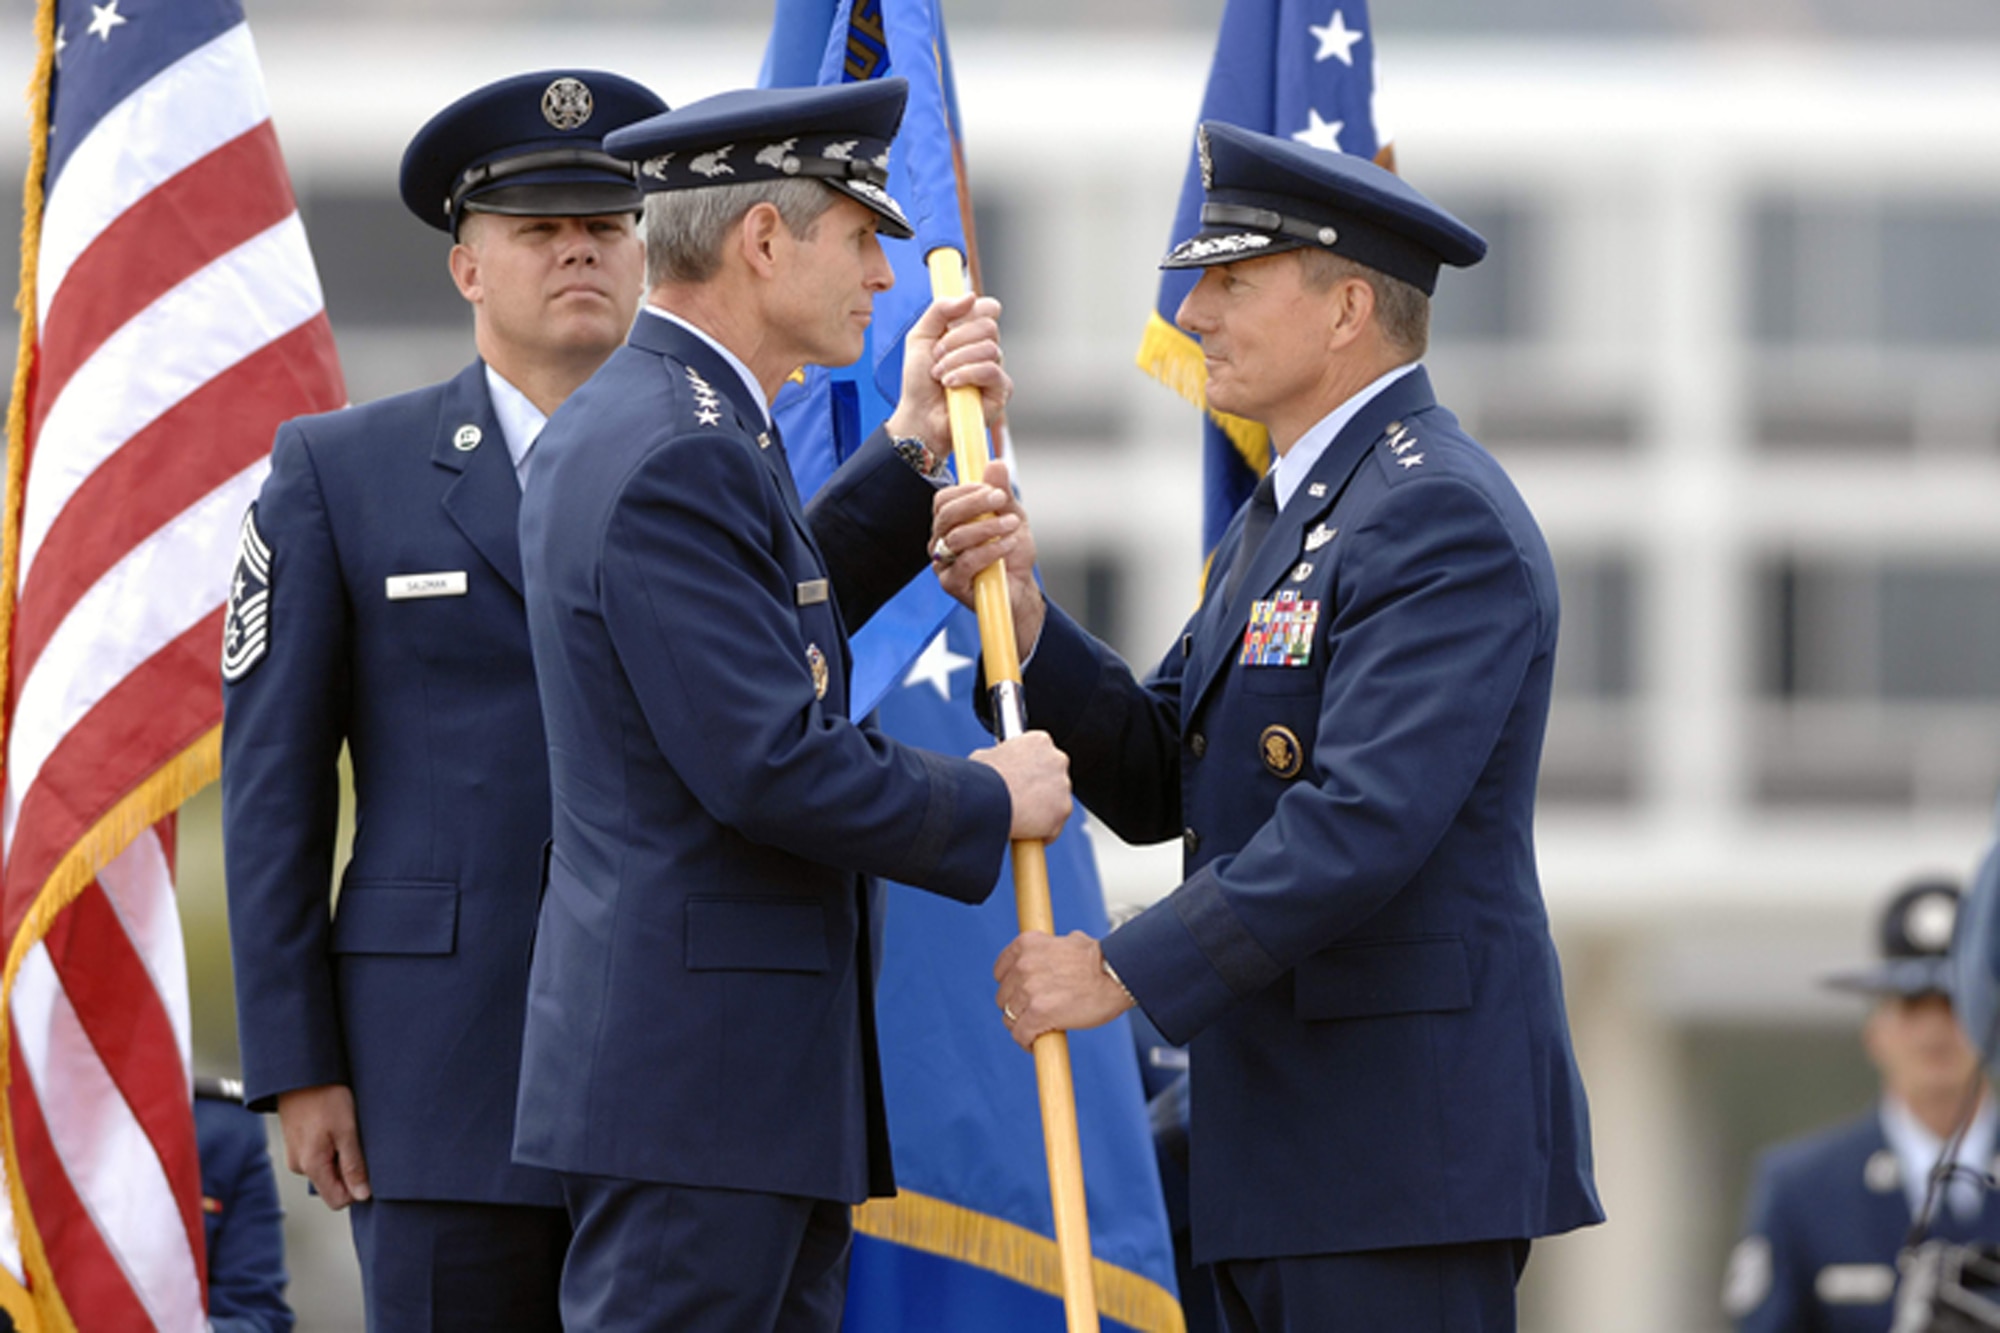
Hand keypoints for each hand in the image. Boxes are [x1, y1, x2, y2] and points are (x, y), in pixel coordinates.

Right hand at [276, 1083, 370, 1209]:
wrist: (301, 1073)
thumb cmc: (325, 1097)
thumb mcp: (347, 1130)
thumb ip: (354, 1166)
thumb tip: (363, 1196)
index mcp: (311, 1166)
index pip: (338, 1201)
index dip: (358, 1189)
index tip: (368, 1166)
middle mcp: (299, 1166)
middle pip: (333, 1186)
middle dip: (350, 1171)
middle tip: (357, 1142)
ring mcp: (296, 1155)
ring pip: (327, 1170)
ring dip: (341, 1157)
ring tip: (346, 1130)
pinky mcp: (297, 1144)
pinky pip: (319, 1157)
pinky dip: (331, 1147)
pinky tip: (336, 1127)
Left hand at [885, 294, 1010, 459]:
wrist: (919, 415)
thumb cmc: (920, 382)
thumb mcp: (920, 337)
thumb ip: (940, 310)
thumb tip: (970, 296)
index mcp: (970, 334)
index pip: (988, 308)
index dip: (974, 310)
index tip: (952, 323)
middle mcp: (986, 350)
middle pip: (988, 325)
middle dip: (956, 340)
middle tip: (937, 357)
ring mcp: (996, 370)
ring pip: (989, 348)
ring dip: (956, 361)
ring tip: (940, 375)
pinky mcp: (1001, 391)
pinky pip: (991, 370)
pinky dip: (967, 374)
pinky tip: (951, 384)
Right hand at [930, 459, 1043, 655]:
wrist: (1020, 590)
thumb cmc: (1011, 556)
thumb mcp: (1012, 517)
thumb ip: (1002, 493)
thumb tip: (995, 464)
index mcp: (950, 524)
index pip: (944, 500)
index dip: (967, 490)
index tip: (994, 488)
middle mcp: (940, 542)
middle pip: (946, 515)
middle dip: (976, 503)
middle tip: (1001, 500)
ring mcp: (943, 564)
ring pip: (957, 537)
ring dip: (989, 527)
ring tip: (1012, 526)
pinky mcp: (951, 584)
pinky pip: (967, 561)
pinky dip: (991, 550)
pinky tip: (1008, 545)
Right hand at [970, 730, 1069, 841]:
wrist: (987, 799)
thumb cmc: (981, 777)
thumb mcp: (985, 756)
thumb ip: (1000, 756)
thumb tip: (995, 762)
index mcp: (1040, 740)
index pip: (1042, 754)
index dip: (1030, 769)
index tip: (1021, 779)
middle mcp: (1057, 759)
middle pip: (1054, 777)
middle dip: (1041, 788)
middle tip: (1021, 799)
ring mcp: (1063, 784)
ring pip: (1057, 801)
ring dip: (1043, 810)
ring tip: (1020, 817)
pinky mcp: (1064, 809)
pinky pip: (1055, 824)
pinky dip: (1043, 831)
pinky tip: (1026, 832)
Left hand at [993, 930, 1134, 1048]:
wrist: (1117, 975)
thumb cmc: (1101, 961)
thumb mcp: (1069, 941)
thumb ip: (1052, 947)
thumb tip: (1052, 953)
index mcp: (1027, 944)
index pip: (1001, 971)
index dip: (1010, 987)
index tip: (1019, 996)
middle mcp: (1023, 965)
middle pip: (1004, 997)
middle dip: (1017, 1008)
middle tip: (1032, 1016)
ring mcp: (1028, 990)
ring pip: (1010, 1018)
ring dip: (1021, 1026)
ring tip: (1036, 1032)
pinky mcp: (1037, 1013)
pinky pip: (1021, 1034)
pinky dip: (1026, 1042)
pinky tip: (1035, 1045)